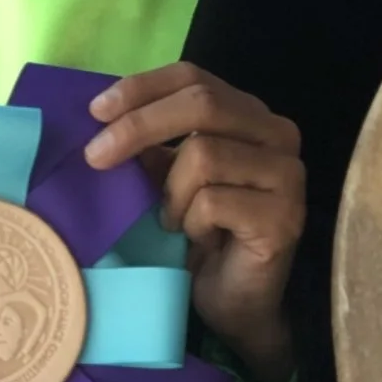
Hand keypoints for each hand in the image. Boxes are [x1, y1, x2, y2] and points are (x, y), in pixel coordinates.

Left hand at [84, 66, 304, 381]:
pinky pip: (214, 202)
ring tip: (172, 222)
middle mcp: (276, 134)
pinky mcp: (284, 215)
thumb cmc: (200, 237)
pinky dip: (192, 223)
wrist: (234, 303)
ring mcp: (286, 174)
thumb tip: (99, 117)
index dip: (142, 87)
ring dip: (171, 194)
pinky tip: (198, 240)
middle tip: (95, 157)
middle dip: (139, 127)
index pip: (194, 77)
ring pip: (204, 155)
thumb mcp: (165, 181)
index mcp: (247, 115)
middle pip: (202, 104)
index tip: (95, 111)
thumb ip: (147, 146)